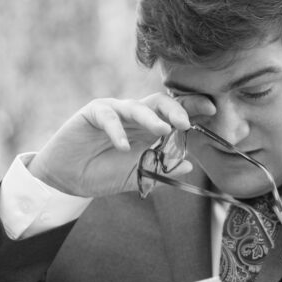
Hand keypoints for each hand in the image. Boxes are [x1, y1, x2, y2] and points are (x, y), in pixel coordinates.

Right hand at [27, 93, 214, 196]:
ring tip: (164, 131)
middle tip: (187, 123)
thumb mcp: (137, 175)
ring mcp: (115, 111)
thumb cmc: (104, 173)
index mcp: (149, 127)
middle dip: (176, 109)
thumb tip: (189, 166)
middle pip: (160, 102)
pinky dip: (117, 131)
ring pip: (137, 107)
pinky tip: (123, 148)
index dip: (192, 108)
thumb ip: (161, 170)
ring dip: (152, 119)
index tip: (212, 110)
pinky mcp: (93, 113)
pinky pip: (108, 117)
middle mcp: (135, 115)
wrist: (69, 179)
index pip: (174, 112)